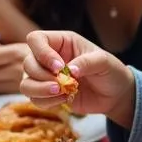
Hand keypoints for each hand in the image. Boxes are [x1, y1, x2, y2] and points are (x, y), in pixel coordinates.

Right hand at [21, 29, 135, 124]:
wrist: (116, 96)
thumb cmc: (111, 72)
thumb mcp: (104, 62)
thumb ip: (86, 62)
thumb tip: (69, 70)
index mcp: (61, 42)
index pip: (36, 39)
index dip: (42, 52)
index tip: (59, 67)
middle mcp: (49, 58)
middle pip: (28, 63)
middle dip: (42, 76)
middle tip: (60, 84)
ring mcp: (46, 77)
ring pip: (26, 83)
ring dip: (40, 91)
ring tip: (62, 94)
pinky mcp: (48, 95)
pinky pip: (34, 99)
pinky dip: (46, 102)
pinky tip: (65, 100)